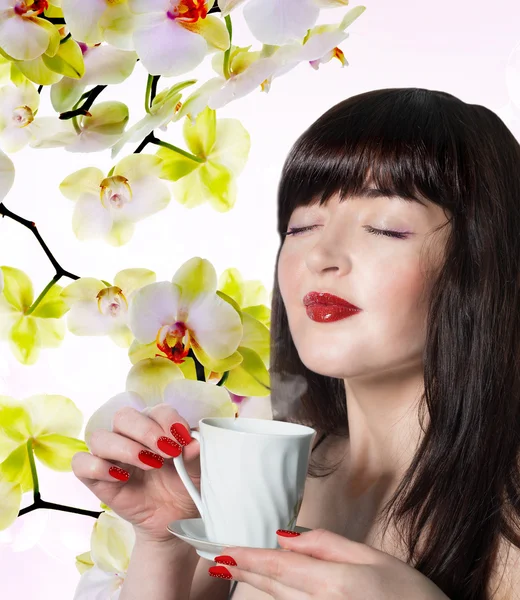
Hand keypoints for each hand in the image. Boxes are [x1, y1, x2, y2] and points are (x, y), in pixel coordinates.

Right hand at [71, 403, 200, 543]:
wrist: (174, 518)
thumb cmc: (184, 485)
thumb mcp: (198, 470)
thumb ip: (195, 454)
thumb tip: (196, 442)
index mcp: (155, 426)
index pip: (156, 410)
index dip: (169, 420)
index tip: (183, 438)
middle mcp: (130, 436)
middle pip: (124, 417)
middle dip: (146, 431)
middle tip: (168, 451)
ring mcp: (110, 456)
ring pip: (100, 437)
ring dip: (125, 448)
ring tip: (150, 464)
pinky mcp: (96, 478)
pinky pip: (82, 464)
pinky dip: (97, 466)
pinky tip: (122, 477)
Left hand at [209, 528, 450, 598]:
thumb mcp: (375, 560)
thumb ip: (328, 545)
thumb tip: (288, 536)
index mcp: (333, 584)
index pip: (277, 567)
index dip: (246, 557)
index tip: (220, 550)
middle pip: (273, 588)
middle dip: (245, 571)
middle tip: (219, 558)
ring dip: (260, 587)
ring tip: (240, 569)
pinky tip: (276, 589)